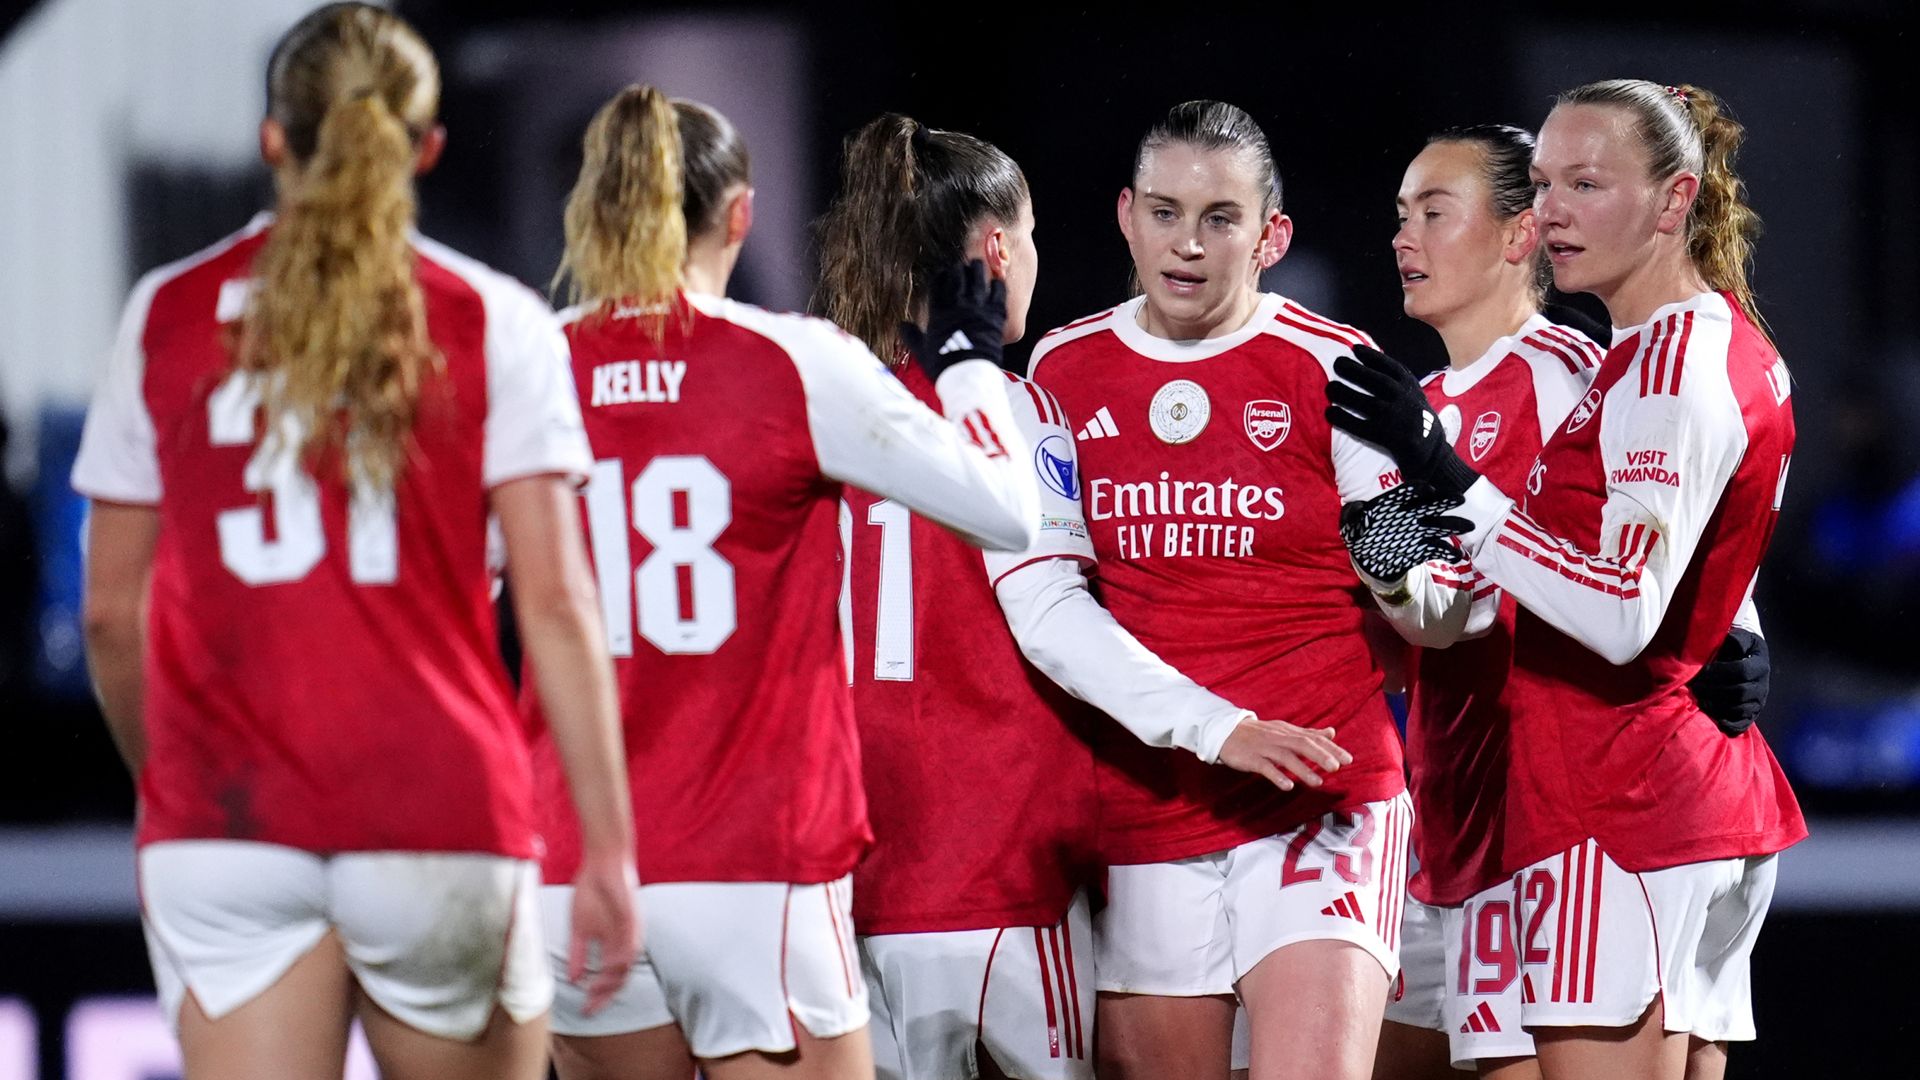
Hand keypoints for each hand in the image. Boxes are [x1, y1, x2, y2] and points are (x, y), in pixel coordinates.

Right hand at [568, 850, 640, 1015]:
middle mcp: (625, 940)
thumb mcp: (579, 927)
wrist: (601, 861)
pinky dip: (623, 956)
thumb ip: (578, 953)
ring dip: (614, 978)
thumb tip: (573, 979)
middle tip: (591, 1007)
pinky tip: (612, 967)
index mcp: (614, 944)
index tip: (585, 1009)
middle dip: (606, 994)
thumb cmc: (591, 891)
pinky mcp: (633, 916)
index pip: (611, 977)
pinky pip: (632, 940)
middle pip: (621, 976)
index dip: (599, 994)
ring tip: (597, 990)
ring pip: (628, 962)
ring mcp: (631, 929)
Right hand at [899, 259, 1006, 380]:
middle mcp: (958, 305)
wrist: (968, 375)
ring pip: (977, 280)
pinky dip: (997, 286)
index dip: (940, 276)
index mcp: (939, 312)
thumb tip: (901, 325)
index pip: (938, 285)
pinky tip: (996, 281)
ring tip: (976, 264)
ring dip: (976, 270)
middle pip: (958, 277)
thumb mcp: (921, 352)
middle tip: (960, 266)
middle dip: (958, 269)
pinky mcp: (995, 315)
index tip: (942, 272)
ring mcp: (978, 308)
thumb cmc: (943, 365)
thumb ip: (912, 336)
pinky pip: (997, 294)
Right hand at [1216, 715, 1352, 791]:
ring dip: (1302, 769)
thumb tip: (1332, 732)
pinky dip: (1277, 776)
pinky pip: (1265, 767)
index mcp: (1289, 732)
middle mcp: (1279, 738)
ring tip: (1318, 782)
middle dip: (1320, 755)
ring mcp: (1264, 748)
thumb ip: (1308, 733)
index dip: (1331, 748)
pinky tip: (1288, 786)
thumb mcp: (1285, 730)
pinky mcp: (1251, 758)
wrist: (1225, 732)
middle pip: (1302, 744)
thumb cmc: (1259, 734)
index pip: (1313, 738)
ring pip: (1285, 757)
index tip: (1348, 760)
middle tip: (1336, 767)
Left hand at [1325, 346, 1480, 499]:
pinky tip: (1329, 413)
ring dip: (1345, 393)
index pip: (1391, 367)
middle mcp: (1404, 400)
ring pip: (1366, 402)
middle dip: (1355, 370)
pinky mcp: (1386, 436)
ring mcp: (1395, 418)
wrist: (1433, 454)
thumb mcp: (1416, 398)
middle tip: (1337, 363)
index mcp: (1412, 388)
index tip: (1356, 349)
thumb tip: (1372, 368)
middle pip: (1376, 381)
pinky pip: (1360, 425)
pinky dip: (1344, 418)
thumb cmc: (1419, 423)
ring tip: (1329, 388)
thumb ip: (1400, 386)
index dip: (1373, 356)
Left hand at [1339, 481, 1473, 585]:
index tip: (1428, 490)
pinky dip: (1448, 552)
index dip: (1418, 490)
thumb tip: (1358, 507)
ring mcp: (1418, 532)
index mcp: (1392, 504)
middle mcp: (1409, 515)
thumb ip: (1352, 515)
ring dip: (1454, 524)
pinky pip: (1438, 549)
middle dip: (1445, 501)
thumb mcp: (1349, 525)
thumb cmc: (1358, 535)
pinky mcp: (1422, 549)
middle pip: (1430, 505)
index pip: (1407, 493)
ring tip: (1468, 526)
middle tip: (1460, 499)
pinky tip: (1457, 556)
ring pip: (1439, 525)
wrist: (1367, 558)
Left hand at [1689, 628, 1769, 735]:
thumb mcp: (1739, 638)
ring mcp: (1758, 702)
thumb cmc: (1736, 648)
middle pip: (1739, 692)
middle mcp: (1762, 686)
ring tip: (1699, 701)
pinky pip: (1743, 723)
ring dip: (1718, 706)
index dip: (1719, 673)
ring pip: (1740, 709)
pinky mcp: (1752, 714)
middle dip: (1714, 690)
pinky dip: (1730, 724)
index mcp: (1760, 666)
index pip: (1741, 671)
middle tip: (1694, 688)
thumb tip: (1731, 639)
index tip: (1701, 671)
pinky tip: (1715, 721)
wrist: (1746, 660)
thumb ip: (1735, 639)